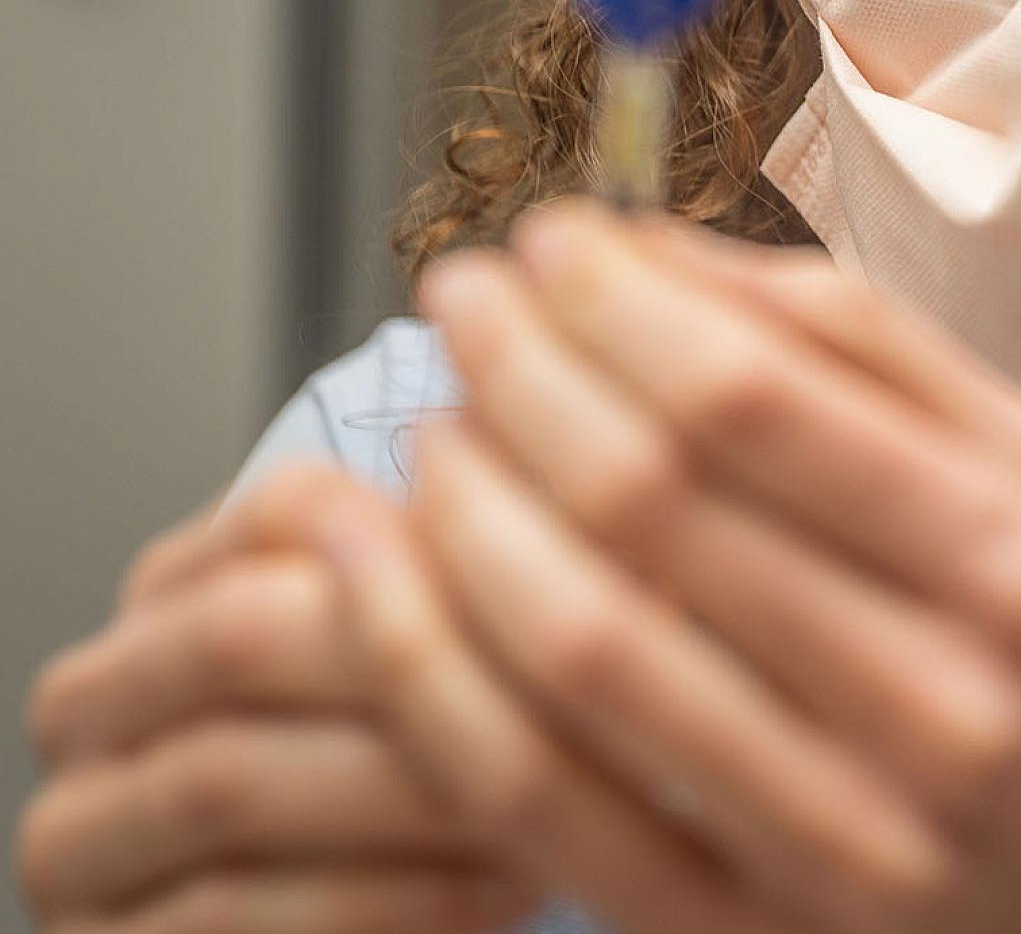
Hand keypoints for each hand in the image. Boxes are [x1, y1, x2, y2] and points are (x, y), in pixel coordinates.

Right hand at [16, 467, 543, 932]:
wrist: (374, 933)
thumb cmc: (421, 786)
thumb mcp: (438, 663)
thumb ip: (467, 581)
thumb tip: (573, 496)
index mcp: (180, 591)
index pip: (285, 511)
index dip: (437, 537)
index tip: (571, 567)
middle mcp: (101, 700)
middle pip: (244, 634)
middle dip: (419, 662)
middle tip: (571, 687)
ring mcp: (81, 832)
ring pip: (230, 778)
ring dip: (411, 791)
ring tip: (552, 794)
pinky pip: (229, 914)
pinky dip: (383, 900)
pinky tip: (499, 891)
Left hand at [352, 198, 1020, 933]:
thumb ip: (863, 345)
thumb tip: (651, 250)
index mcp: (1008, 554)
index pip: (752, 395)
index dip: (613, 303)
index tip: (546, 241)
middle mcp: (936, 698)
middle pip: (648, 502)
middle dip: (518, 374)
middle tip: (463, 304)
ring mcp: (838, 835)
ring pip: (578, 645)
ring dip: (462, 511)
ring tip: (437, 430)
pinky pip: (540, 797)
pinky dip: (442, 674)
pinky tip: (404, 582)